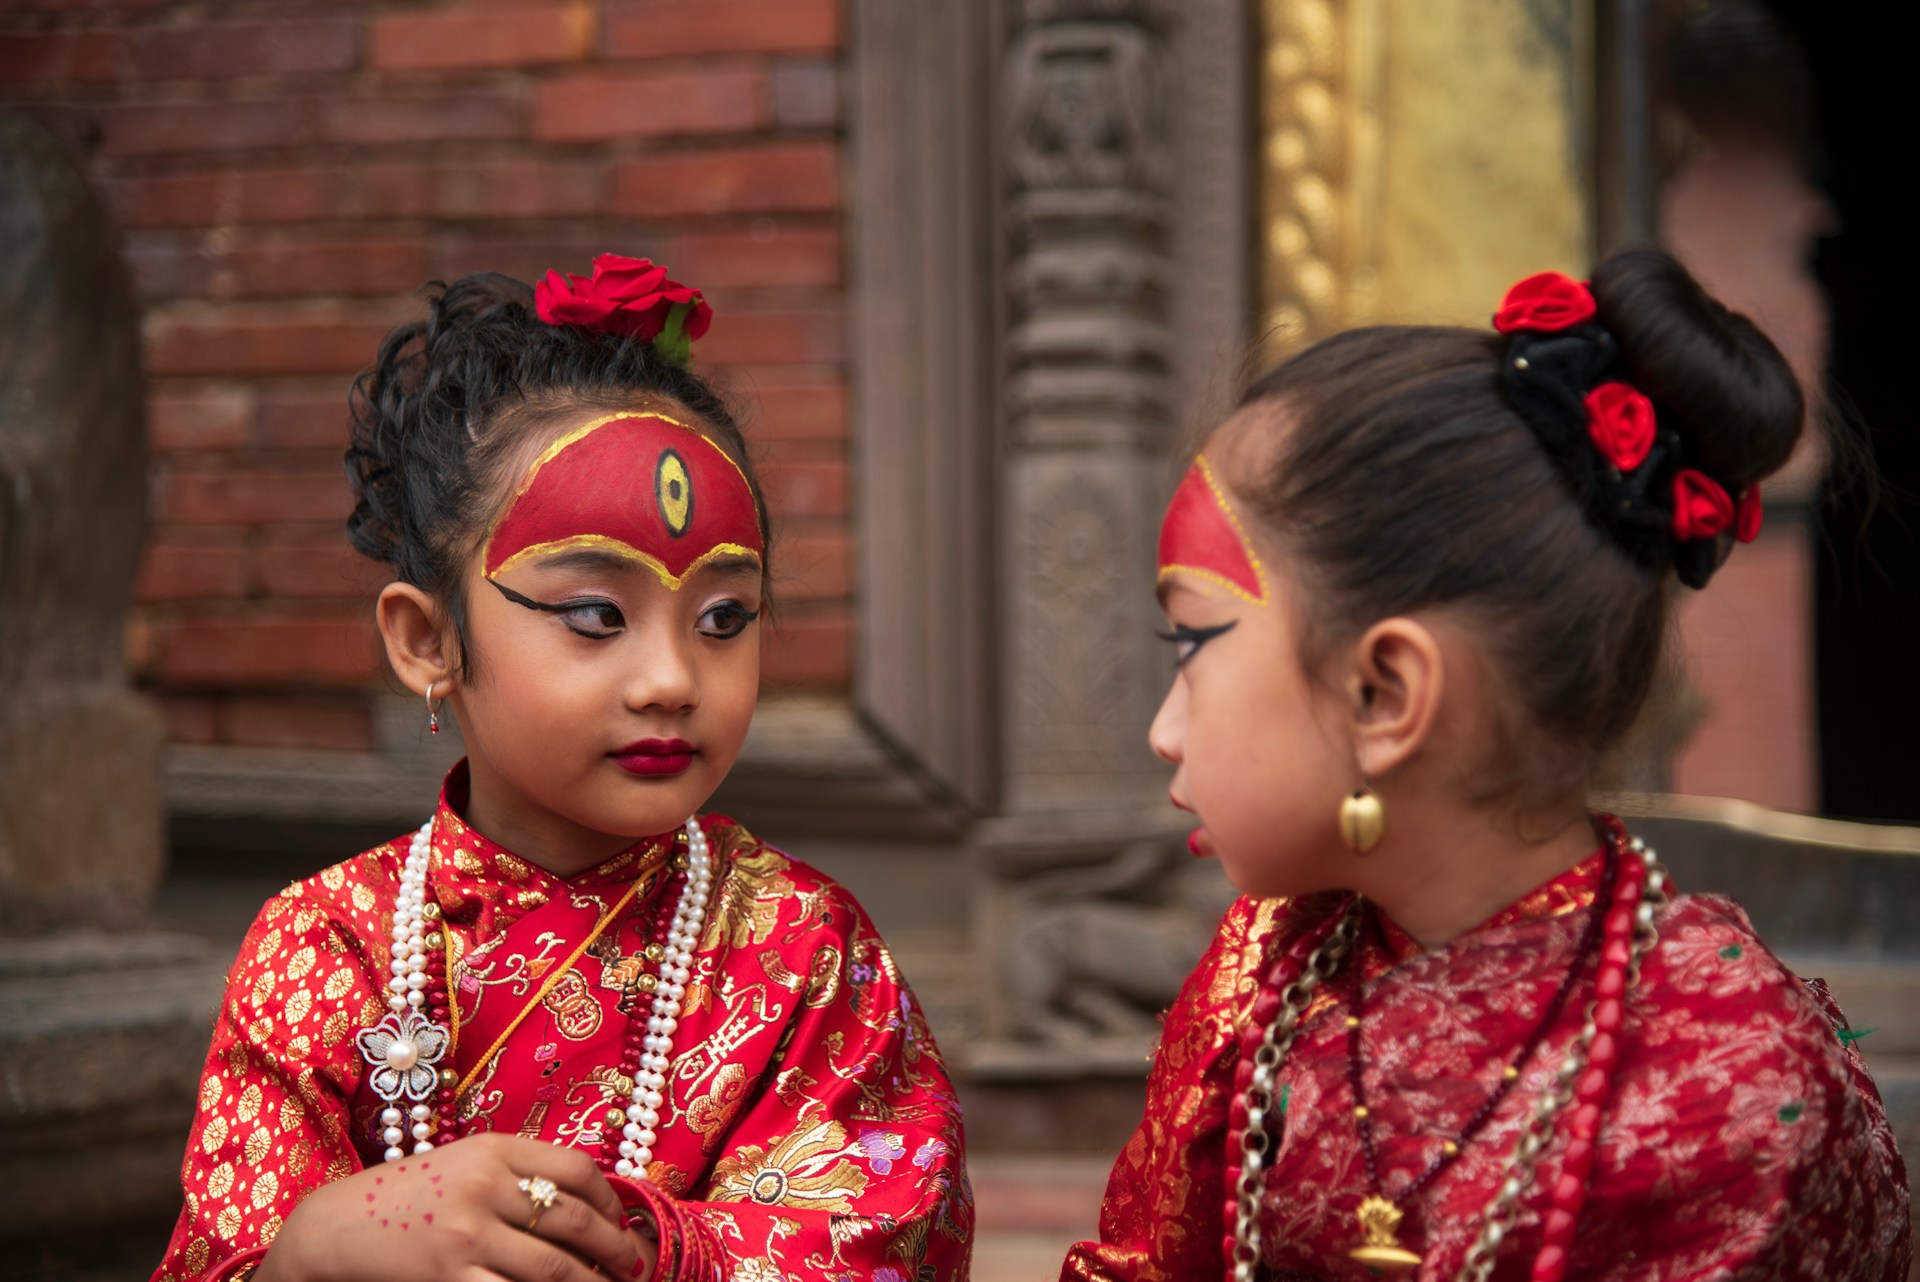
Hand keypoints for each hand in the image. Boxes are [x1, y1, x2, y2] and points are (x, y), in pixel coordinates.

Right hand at [254, 1133, 643, 1281]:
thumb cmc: (405, 1197)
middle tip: (636, 1268)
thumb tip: (585, 1204)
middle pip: (574, 1221)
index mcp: (493, 1149)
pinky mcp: (449, 1277)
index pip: (576, 1169)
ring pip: (553, 1269)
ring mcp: (467, 1235)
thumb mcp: (462, 1164)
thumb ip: (516, 1174)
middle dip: (615, 1249)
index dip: (610, 1199)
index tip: (622, 1221)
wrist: (332, 1230)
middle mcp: (484, 1186)